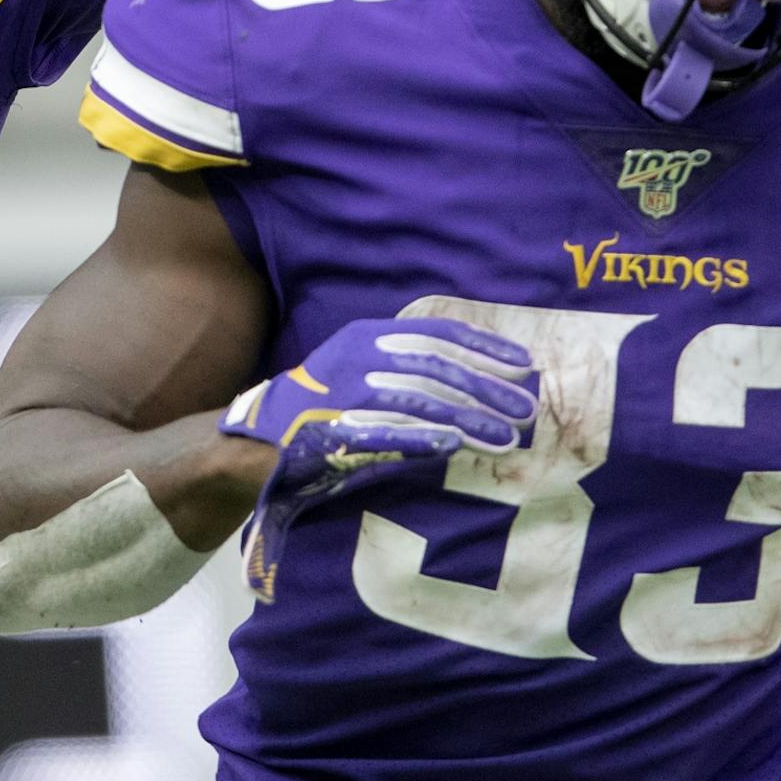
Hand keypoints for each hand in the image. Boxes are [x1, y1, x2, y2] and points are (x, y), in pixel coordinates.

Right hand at [222, 316, 535, 600]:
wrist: (254, 441)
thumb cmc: (320, 409)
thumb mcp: (359, 371)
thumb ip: (407, 370)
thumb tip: (479, 381)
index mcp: (365, 336)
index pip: (436, 334)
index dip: (483, 348)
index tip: (523, 364)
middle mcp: (356, 358)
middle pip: (436, 368)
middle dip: (486, 388)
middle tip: (525, 409)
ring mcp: (343, 394)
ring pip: (420, 401)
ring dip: (468, 419)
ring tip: (506, 438)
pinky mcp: (334, 431)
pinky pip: (388, 433)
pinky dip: (424, 437)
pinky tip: (455, 446)